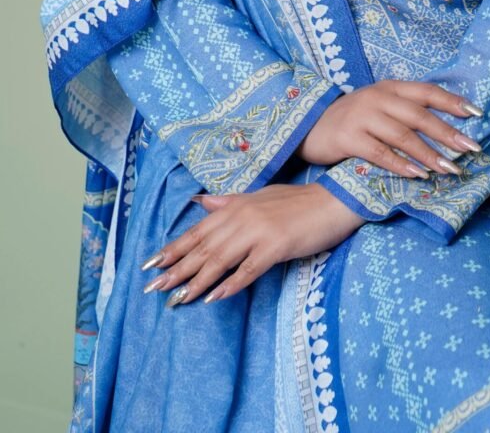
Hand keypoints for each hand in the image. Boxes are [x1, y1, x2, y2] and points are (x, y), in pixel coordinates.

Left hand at [140, 182, 363, 306]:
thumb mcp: (261, 197)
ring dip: (196, 281)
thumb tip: (202, 203)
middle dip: (176, 269)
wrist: (333, 201)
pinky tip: (214, 297)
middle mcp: (242, 217)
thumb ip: (231, 203)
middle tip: (154, 288)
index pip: (198, 230)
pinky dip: (230, 284)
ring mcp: (258, 231)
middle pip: (203, 247)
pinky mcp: (275, 246)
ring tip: (177, 298)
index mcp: (237, 206)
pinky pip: (248, 269)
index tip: (151, 264)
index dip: (173, 247)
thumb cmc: (298, 202)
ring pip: (220, 260)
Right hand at [295, 80, 482, 177]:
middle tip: (471, 149)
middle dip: (447, 133)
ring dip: (429, 154)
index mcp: (390, 87)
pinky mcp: (348, 137)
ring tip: (450, 169)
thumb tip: (448, 127)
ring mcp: (362, 116)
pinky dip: (401, 165)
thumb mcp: (381, 106)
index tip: (478, 115)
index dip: (452, 101)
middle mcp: (378, 97)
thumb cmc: (354, 119)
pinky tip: (417, 175)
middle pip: (419, 115)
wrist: (310, 126)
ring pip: (402, 135)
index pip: (427, 91)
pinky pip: (379, 153)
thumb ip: (407, 111)